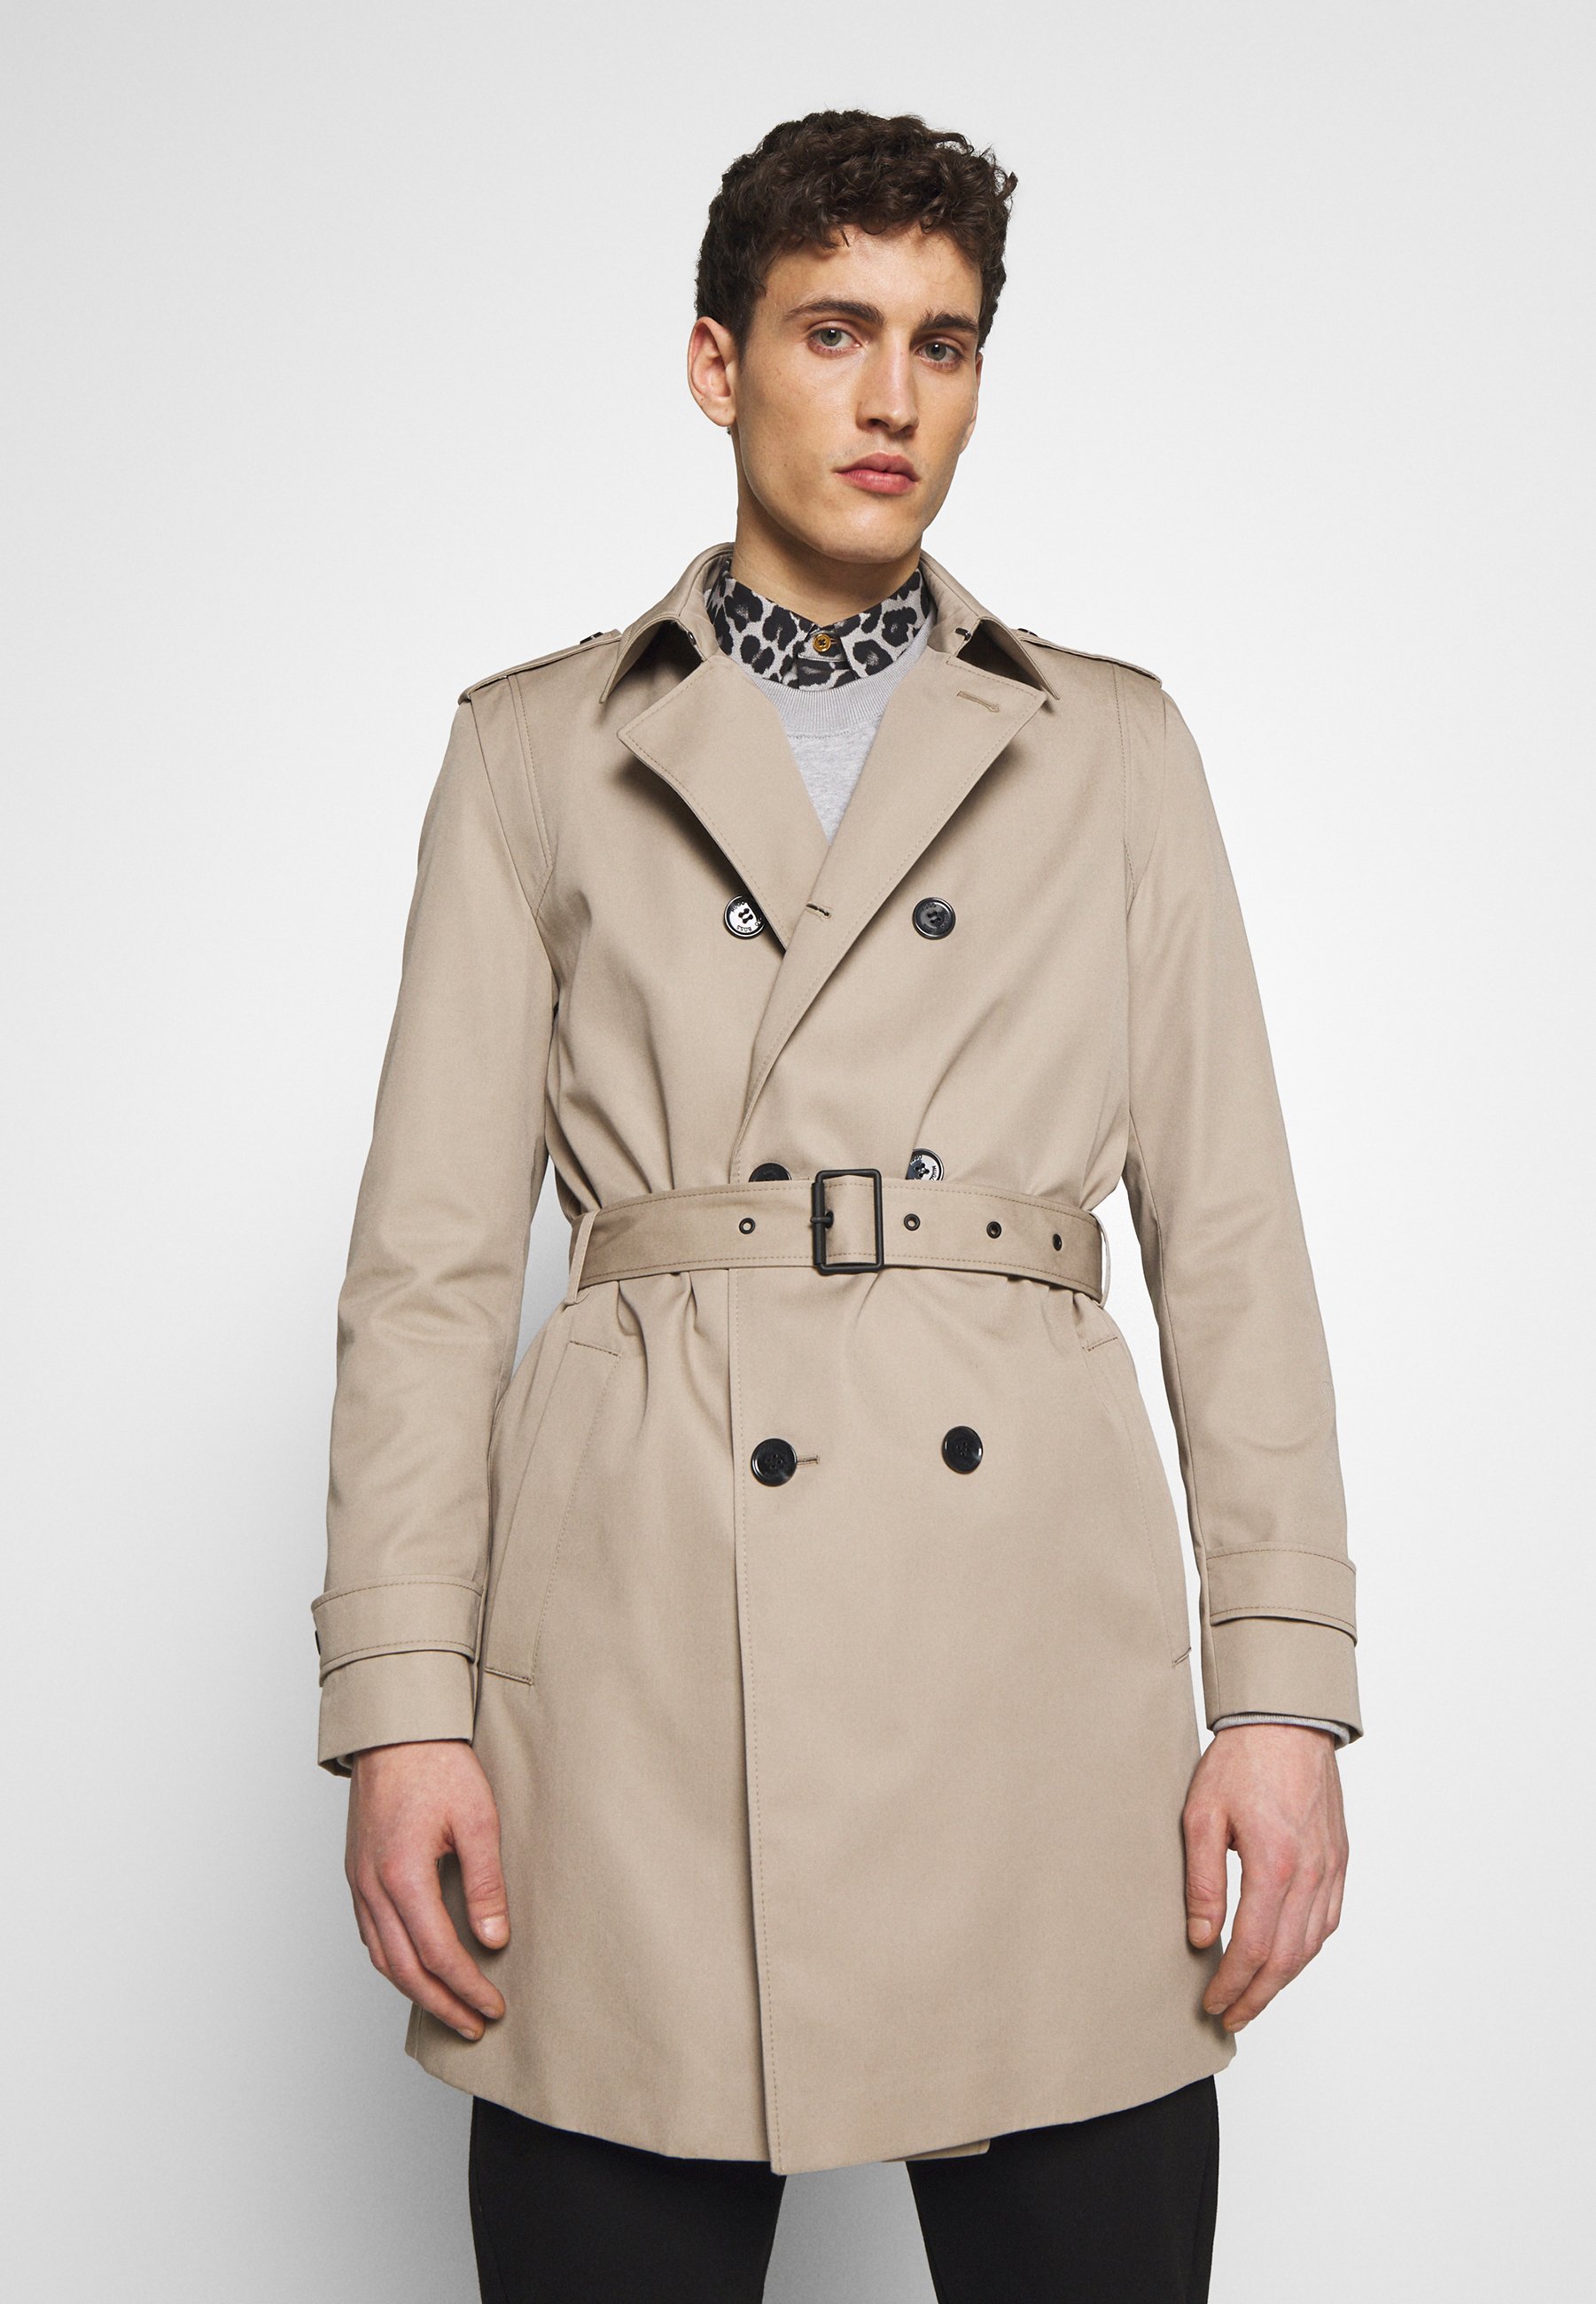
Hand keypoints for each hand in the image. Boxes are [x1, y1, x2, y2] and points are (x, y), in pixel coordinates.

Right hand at [345, 1740, 509, 2040]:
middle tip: (474, 2024)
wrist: (395, 1729)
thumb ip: (486, 1883)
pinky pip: (370, 1934)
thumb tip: (494, 1939)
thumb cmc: (438, 1764)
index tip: (492, 2007)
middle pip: (404, 1969)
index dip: (467, 1988)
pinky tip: (416, 1966)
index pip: (437, 1954)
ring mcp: (358, 1881)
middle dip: (442, 2004)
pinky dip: (393, 1962)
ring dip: (416, 1990)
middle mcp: (372, 1886)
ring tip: (450, 2007)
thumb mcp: (478, 1819)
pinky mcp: (356, 1872)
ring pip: (381, 1957)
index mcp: (402, 1875)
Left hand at [1182, 1723, 1347, 2030]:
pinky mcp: (1338, 1858)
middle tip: (1232, 2017)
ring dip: (1283, 1979)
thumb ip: (1202, 1881)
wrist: (1286, 1720)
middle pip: (1286, 1958)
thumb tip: (1201, 1936)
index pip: (1253, 1947)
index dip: (1232, 1984)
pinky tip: (1288, 1957)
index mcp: (1274, 1865)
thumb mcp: (1202, 1815)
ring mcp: (1330, 1867)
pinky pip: (1329, 1919)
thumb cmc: (1240, 1760)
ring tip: (1255, 1996)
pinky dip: (1307, 1949)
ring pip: (1312, 1945)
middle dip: (1257, 1995)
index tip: (1213, 2003)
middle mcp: (1311, 1873)